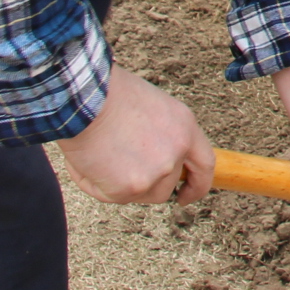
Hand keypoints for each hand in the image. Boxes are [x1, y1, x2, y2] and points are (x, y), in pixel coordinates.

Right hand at [55, 65, 215, 204]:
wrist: (84, 96)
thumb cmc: (109, 94)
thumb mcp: (152, 108)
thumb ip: (162, 136)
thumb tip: (154, 159)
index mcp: (185, 129)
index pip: (204, 166)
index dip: (196, 185)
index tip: (185, 195)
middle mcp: (176, 153)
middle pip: (166, 187)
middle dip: (145, 184)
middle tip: (119, 166)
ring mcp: (155, 173)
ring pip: (138, 194)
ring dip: (119, 184)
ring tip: (99, 154)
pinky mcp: (129, 188)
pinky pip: (110, 196)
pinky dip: (94, 184)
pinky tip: (85, 159)